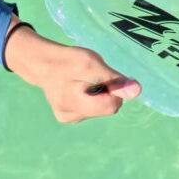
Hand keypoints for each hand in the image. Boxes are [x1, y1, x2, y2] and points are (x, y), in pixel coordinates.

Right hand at [5, 23, 140, 121]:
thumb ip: (114, 79)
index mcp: (75, 105)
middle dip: (106, 91)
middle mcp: (72, 117)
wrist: (42, 62)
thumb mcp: (92, 63)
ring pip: (100, 108)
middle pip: (107, 108)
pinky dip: (90, 97)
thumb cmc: (67, 60)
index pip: (112, 106)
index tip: (104, 75)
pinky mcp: (68, 116)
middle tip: (92, 75)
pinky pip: (91, 109)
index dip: (114, 89)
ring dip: (99, 93)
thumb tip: (137, 91)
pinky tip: (78, 87)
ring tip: (82, 79)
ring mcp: (69, 118)